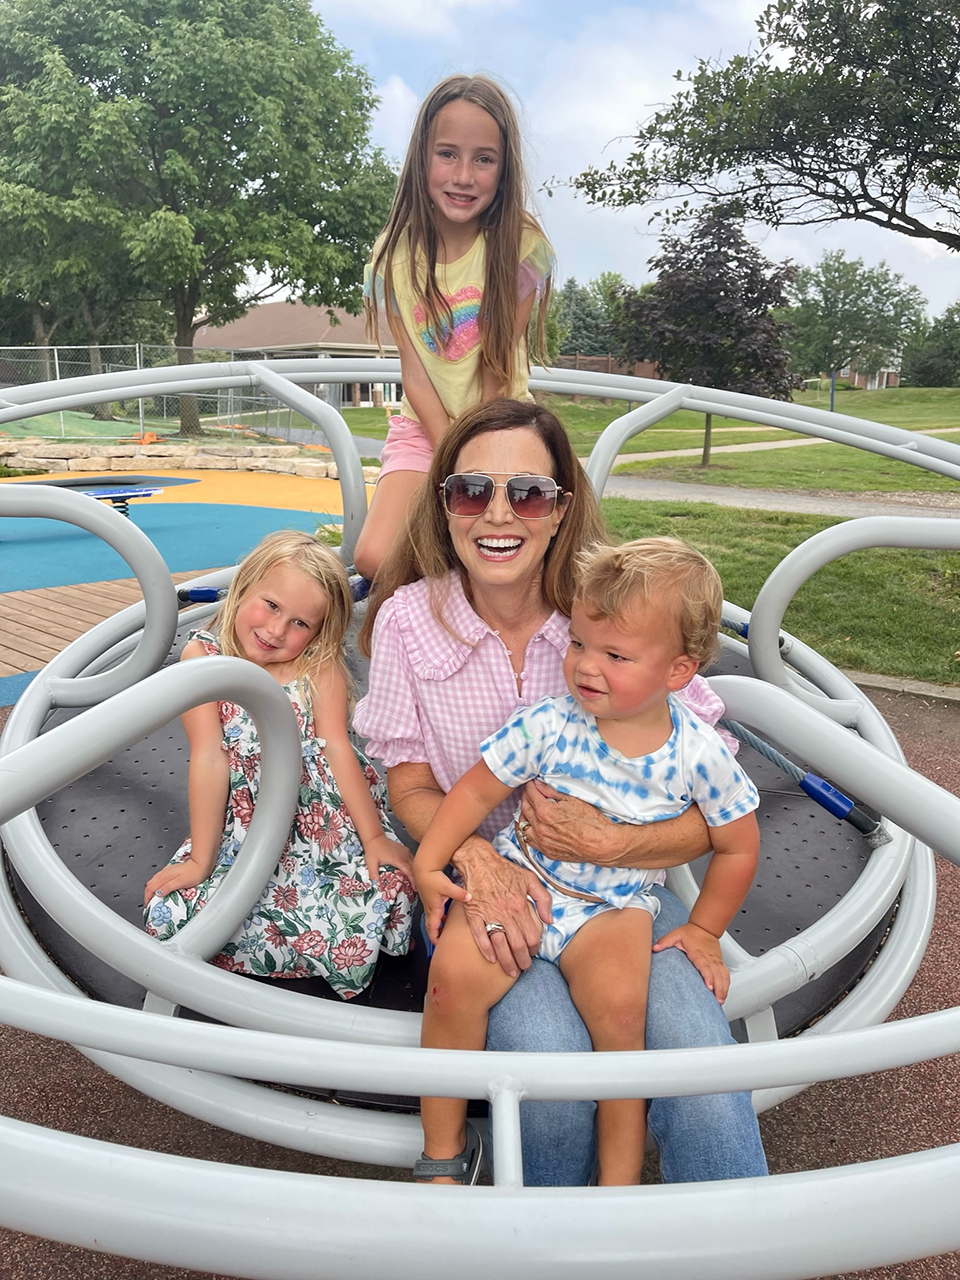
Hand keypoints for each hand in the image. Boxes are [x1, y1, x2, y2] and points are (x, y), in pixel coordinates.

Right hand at [143, 857, 210, 906]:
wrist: (201, 864)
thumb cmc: (194, 873)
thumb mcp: (180, 883)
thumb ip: (168, 888)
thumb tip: (158, 893)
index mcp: (165, 876)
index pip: (151, 888)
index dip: (147, 897)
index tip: (147, 905)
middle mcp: (164, 873)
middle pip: (150, 884)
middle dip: (147, 894)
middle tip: (148, 902)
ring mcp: (167, 871)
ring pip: (154, 880)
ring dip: (151, 889)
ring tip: (153, 897)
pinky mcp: (172, 870)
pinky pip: (159, 878)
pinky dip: (156, 884)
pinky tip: (161, 887)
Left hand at [363, 833, 414, 886]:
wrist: (375, 838)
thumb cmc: (373, 850)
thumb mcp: (371, 863)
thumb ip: (373, 874)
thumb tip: (375, 884)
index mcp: (397, 859)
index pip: (409, 872)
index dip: (413, 881)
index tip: (415, 888)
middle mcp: (404, 855)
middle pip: (414, 868)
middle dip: (416, 878)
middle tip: (416, 888)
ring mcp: (405, 851)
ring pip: (415, 863)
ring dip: (416, 871)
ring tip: (415, 880)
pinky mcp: (405, 849)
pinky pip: (413, 858)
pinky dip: (414, 865)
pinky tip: (412, 870)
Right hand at [415, 866, 468, 944]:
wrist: (424, 868)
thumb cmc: (433, 878)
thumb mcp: (447, 886)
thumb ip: (459, 893)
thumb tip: (469, 897)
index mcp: (434, 909)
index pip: (432, 929)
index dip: (435, 939)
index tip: (440, 947)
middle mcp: (430, 909)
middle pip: (431, 927)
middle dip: (436, 936)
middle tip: (443, 943)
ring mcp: (430, 904)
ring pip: (433, 920)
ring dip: (438, 927)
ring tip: (446, 932)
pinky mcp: (431, 899)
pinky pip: (434, 913)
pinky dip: (439, 918)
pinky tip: (446, 916)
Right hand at [452, 835, 549, 976]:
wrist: (479, 861)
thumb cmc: (505, 870)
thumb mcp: (530, 879)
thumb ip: (543, 899)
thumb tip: (550, 920)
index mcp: (520, 906)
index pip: (531, 935)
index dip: (534, 948)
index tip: (533, 954)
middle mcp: (505, 913)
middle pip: (517, 945)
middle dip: (522, 961)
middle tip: (524, 969)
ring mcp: (488, 914)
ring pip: (499, 944)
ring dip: (506, 961)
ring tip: (510, 971)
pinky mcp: (473, 914)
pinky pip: (479, 936)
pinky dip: (486, 950)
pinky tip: (491, 959)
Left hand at [519, 780, 624, 865]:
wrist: (601, 844)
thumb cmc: (591, 821)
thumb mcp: (572, 799)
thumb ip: (551, 791)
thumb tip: (538, 784)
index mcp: (545, 812)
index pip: (530, 794)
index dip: (530, 786)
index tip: (532, 783)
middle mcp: (540, 828)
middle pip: (525, 807)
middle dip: (526, 797)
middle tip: (530, 792)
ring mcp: (542, 841)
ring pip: (523, 825)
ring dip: (525, 814)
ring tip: (530, 808)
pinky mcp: (547, 851)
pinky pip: (530, 840)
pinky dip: (528, 830)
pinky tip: (533, 825)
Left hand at [653, 923, 729, 1001]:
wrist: (704, 927)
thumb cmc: (690, 932)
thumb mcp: (675, 935)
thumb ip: (665, 941)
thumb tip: (654, 948)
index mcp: (698, 953)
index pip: (705, 966)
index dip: (708, 977)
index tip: (709, 987)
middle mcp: (709, 957)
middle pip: (716, 974)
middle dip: (718, 988)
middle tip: (717, 1000)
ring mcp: (715, 960)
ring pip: (723, 974)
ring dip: (723, 987)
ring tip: (721, 1000)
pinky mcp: (719, 962)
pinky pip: (725, 973)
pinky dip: (727, 983)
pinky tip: (725, 992)